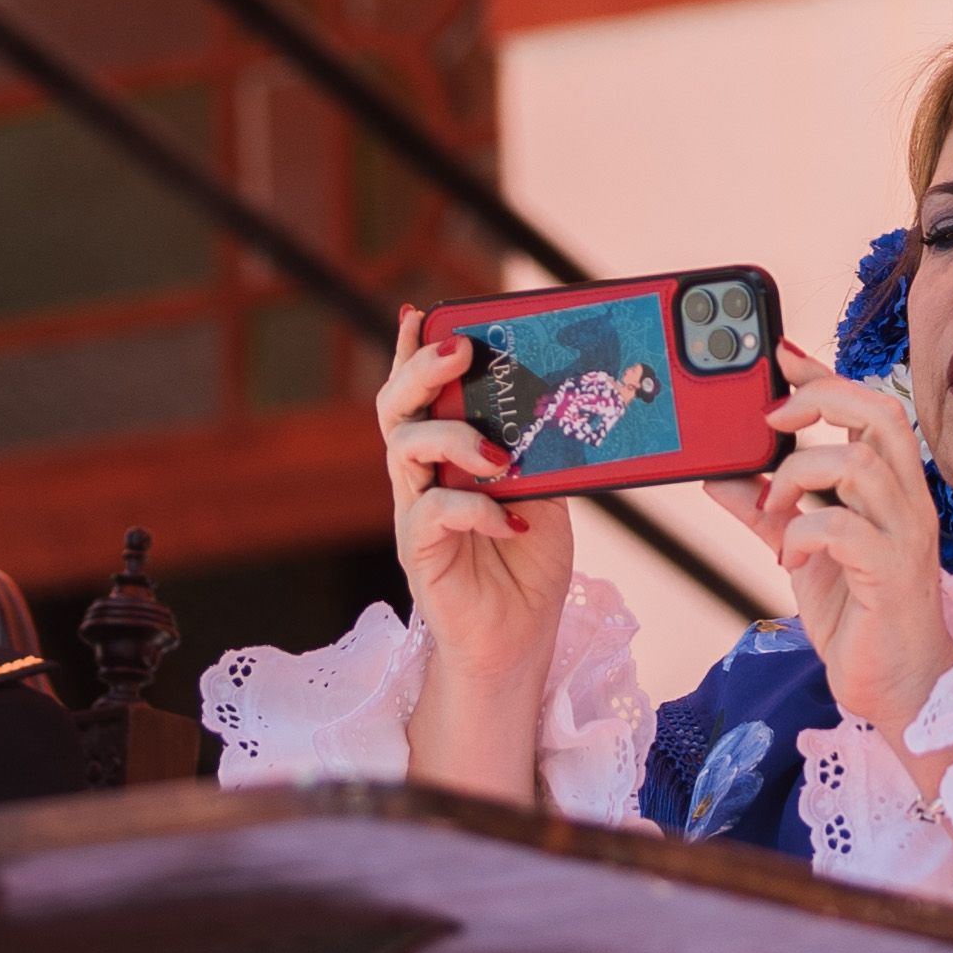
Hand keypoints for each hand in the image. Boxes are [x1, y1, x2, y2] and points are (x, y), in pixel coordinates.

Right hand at [379, 307, 572, 698]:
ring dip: (453, 437)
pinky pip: (433, 511)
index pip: (420, 392)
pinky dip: (475, 506)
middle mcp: (422, 477)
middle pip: (395, 407)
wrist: (520, 640)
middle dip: (421, 369)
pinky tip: (509, 517)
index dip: (413, 351)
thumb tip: (556, 406)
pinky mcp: (418, 551)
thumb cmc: (528, 565)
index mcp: (447, 455)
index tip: (424, 312)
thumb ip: (539, 453)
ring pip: (404, 448)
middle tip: (460, 351)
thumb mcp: (547, 495)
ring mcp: (415, 512)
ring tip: (499, 454)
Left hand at [708, 341, 952, 739]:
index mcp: (892, 490)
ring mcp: (905, 537)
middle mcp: (908, 504)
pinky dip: (803, 531)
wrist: (900, 690)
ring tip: (773, 507)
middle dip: (822, 399)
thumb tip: (719, 478)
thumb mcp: (802, 553)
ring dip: (800, 473)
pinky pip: (844, 527)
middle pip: (881, 414)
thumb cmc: (861, 618)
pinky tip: (790, 556)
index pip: (870, 410)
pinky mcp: (891, 575)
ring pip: (860, 463)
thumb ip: (767, 512)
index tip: (780, 356)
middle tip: (772, 420)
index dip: (826, 376)